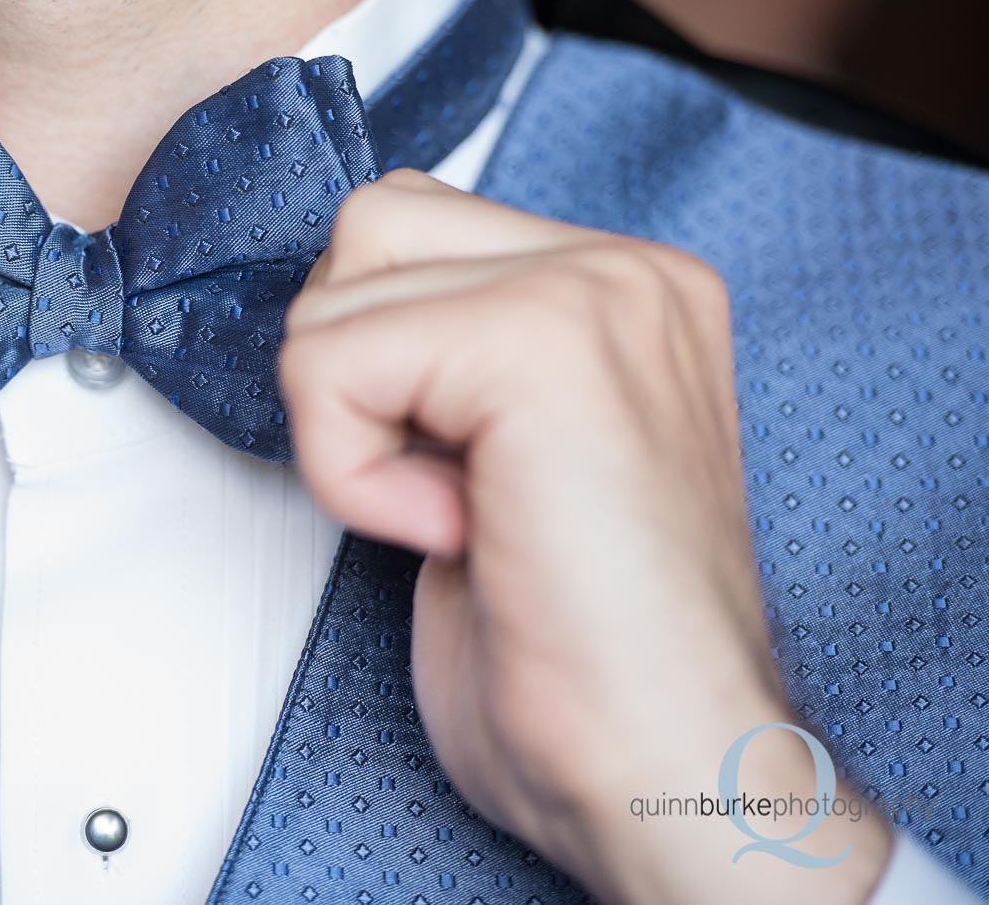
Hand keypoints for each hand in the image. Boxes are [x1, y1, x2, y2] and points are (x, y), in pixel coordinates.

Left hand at [280, 171, 892, 904]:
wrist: (662, 766)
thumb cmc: (577, 654)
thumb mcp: (498, 460)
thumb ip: (446, 360)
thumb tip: (340, 320)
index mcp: (621, 290)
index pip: (405, 227)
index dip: (375, 362)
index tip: (454, 471)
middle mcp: (623, 272)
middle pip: (363, 235)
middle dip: (349, 375)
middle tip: (439, 485)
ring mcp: (595, 294)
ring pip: (334, 299)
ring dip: (348, 431)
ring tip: (455, 512)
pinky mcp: (543, 346)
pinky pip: (332, 364)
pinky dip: (349, 471)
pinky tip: (448, 532)